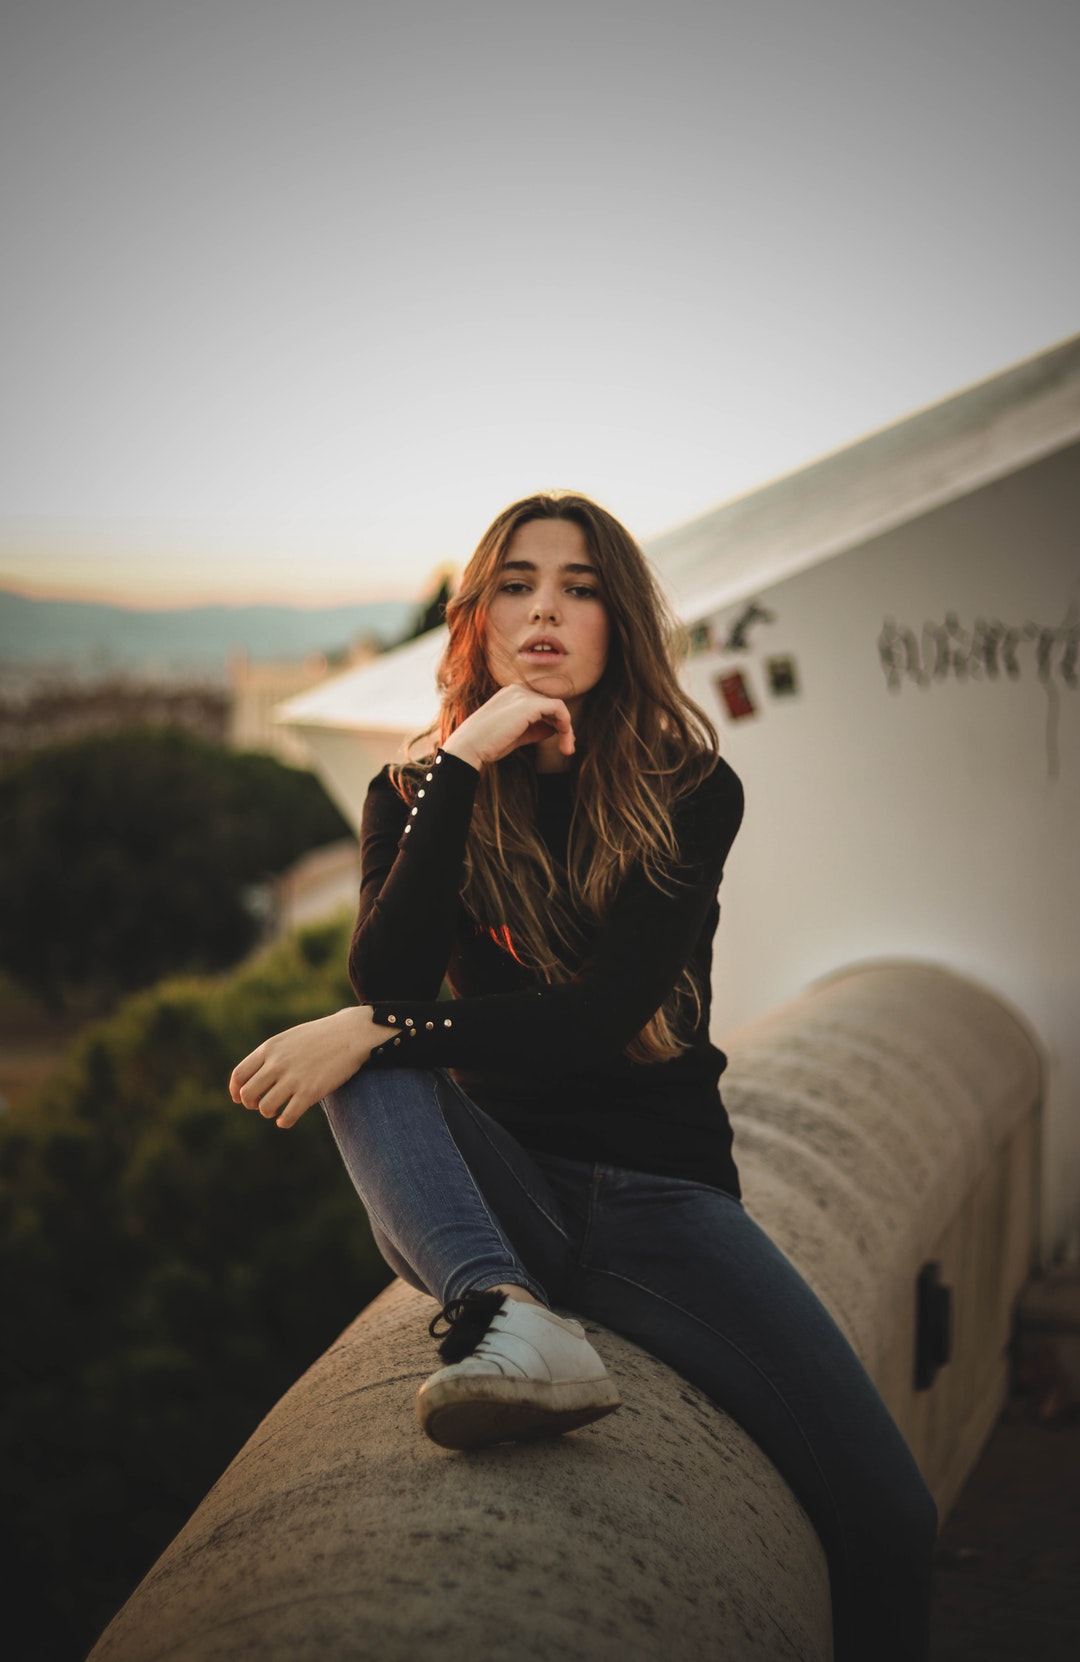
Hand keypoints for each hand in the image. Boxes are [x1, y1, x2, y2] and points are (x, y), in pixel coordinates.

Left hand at [229, 1006, 387, 1128]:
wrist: (351, 1035)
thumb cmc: (320, 1037)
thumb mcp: (289, 1039)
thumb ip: (270, 1055)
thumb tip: (252, 1079)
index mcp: (270, 1048)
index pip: (239, 1075)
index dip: (236, 1091)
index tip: (239, 1099)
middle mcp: (278, 1063)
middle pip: (248, 1094)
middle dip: (251, 1104)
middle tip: (261, 1104)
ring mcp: (294, 1078)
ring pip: (265, 1108)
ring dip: (269, 1113)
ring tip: (278, 1110)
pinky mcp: (310, 1092)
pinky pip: (287, 1116)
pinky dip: (283, 1122)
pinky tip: (287, 1119)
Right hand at [442, 683, 574, 769]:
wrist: (469, 747)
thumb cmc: (487, 744)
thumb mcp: (515, 734)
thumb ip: (534, 728)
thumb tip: (555, 729)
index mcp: (511, 694)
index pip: (542, 705)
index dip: (555, 723)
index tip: (562, 743)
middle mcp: (517, 690)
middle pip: (551, 705)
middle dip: (564, 727)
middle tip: (568, 749)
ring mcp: (523, 694)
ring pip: (558, 707)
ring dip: (567, 729)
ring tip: (567, 749)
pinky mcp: (529, 704)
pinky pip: (559, 708)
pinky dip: (566, 725)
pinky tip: (564, 740)